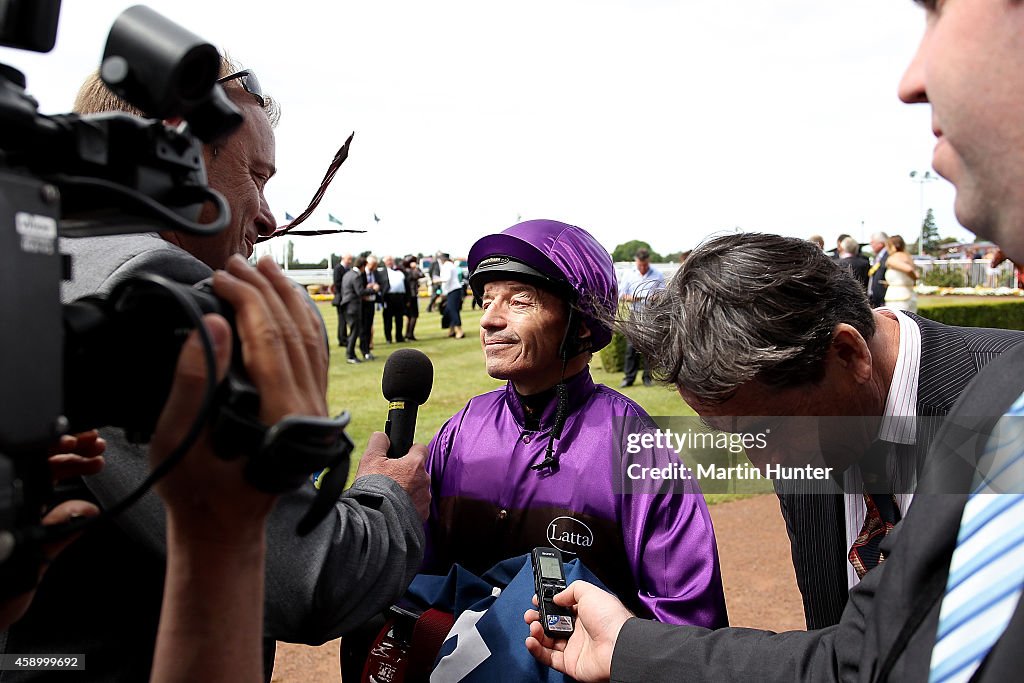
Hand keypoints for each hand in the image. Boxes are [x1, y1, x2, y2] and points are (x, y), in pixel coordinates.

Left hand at [0, 433, 106, 629]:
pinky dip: (68, 489)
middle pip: (38, 464)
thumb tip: (86, 509)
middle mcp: (9, 503)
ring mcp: (15, 513)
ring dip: (72, 467)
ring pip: (43, 478)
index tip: (81, 442)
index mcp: (7, 503)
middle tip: (96, 446)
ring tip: (96, 460)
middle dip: (70, 452)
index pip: (31, 460)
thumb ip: (58, 532)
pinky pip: (47, 497)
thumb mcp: (29, 560)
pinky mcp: (24, 525)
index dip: (57, 446)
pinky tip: (84, 488)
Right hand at [151, 256, 327, 534]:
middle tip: (238, 261)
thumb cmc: (197, 491)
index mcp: (280, 414)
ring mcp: (315, 408)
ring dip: (288, 299)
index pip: (268, 339)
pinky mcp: (311, 409)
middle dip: (265, 290)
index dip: (244, 300)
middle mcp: (307, 408)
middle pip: (293, 332)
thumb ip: (195, 382)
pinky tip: (288, 303)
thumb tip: (211, 324)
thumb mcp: (179, 440)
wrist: (226, 527)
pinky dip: (302, 322)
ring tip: (266, 268)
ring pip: (310, 340)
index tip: (220, 276)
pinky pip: (314, 355)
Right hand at [355, 432, 429, 520]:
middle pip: (419, 471)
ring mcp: (425, 499)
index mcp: (415, 464)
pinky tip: (395, 508)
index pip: (421, 448)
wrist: (375, 519)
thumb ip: (379, 442)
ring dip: (408, 491)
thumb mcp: (370, 459)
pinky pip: (418, 506)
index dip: (411, 450)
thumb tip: (382, 436)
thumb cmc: (373, 487)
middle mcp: (424, 481)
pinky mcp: (422, 515)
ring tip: (391, 496)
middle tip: (391, 479)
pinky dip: (409, 506)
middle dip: (407, 474)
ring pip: (419, 490)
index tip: (402, 455)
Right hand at [523, 581, 633, 682]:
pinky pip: (548, 657)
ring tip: (533, 626)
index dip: (548, 605)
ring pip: (547, 641)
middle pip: (552, 625)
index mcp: (585, 614)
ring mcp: (574, 648)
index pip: (561, 609)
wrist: (618, 646)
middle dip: (538, 618)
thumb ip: (571, 590)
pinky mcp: (569, 663)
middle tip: (531, 615)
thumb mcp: (590, 592)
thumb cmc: (610, 620)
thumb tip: (557, 597)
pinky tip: (531, 640)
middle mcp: (579, 631)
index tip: (537, 601)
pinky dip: (536, 649)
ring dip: (536, 632)